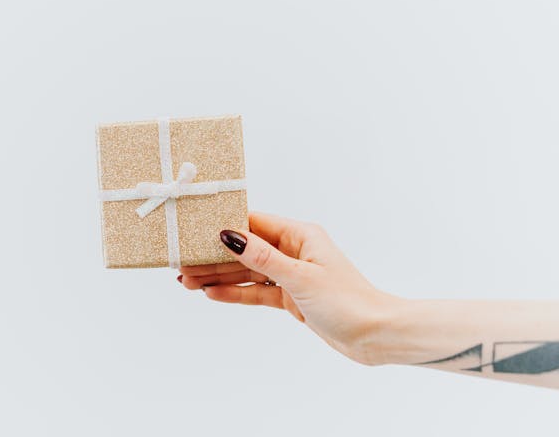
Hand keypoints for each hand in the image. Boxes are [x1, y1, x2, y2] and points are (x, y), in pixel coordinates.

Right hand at [179, 212, 398, 364]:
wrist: (375, 336)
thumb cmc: (348, 301)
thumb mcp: (300, 277)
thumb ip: (263, 257)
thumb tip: (230, 235)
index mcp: (300, 235)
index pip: (253, 223)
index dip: (222, 226)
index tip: (194, 230)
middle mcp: (293, 251)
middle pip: (245, 249)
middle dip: (214, 257)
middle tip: (182, 263)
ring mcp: (291, 275)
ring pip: (247, 272)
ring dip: (219, 277)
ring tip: (187, 281)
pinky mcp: (291, 297)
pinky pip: (256, 291)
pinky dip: (235, 293)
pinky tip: (211, 294)